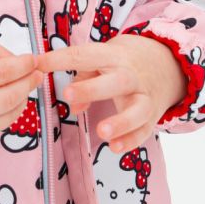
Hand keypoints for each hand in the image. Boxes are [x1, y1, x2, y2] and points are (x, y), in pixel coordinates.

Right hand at [0, 44, 41, 148]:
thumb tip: (18, 58)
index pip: (0, 72)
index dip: (23, 65)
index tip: (34, 59)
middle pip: (8, 94)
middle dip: (28, 82)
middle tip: (37, 73)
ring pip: (8, 112)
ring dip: (24, 97)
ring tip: (27, 85)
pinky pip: (1, 125)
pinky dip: (13, 111)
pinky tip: (14, 101)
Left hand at [35, 35, 186, 151]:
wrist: (166, 65)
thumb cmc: (121, 62)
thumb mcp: (103, 58)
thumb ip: (84, 77)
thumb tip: (73, 105)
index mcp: (112, 56)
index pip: (84, 55)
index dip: (60, 59)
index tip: (38, 63)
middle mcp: (131, 76)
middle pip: (115, 82)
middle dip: (92, 89)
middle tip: (68, 95)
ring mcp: (144, 97)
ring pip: (137, 111)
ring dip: (119, 122)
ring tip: (100, 132)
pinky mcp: (152, 116)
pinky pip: (144, 131)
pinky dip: (130, 140)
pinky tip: (114, 148)